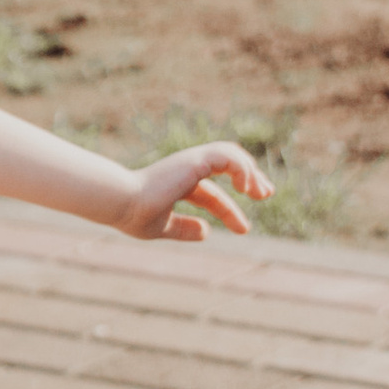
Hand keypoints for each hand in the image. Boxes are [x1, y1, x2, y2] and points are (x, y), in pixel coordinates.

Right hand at [114, 142, 271, 244]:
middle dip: (249, 178)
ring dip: (251, 171)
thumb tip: (206, 233)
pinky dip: (242, 169)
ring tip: (263, 192)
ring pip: (231, 156)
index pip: (211, 195)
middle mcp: (186, 170)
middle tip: (266, 193)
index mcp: (178, 185)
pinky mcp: (195, 160)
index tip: (244, 230)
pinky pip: (228, 157)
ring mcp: (191, 162)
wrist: (121, 202)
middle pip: (226, 168)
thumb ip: (183, 229)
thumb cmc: (134, 215)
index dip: (229, 212)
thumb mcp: (163, 227)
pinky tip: (246, 188)